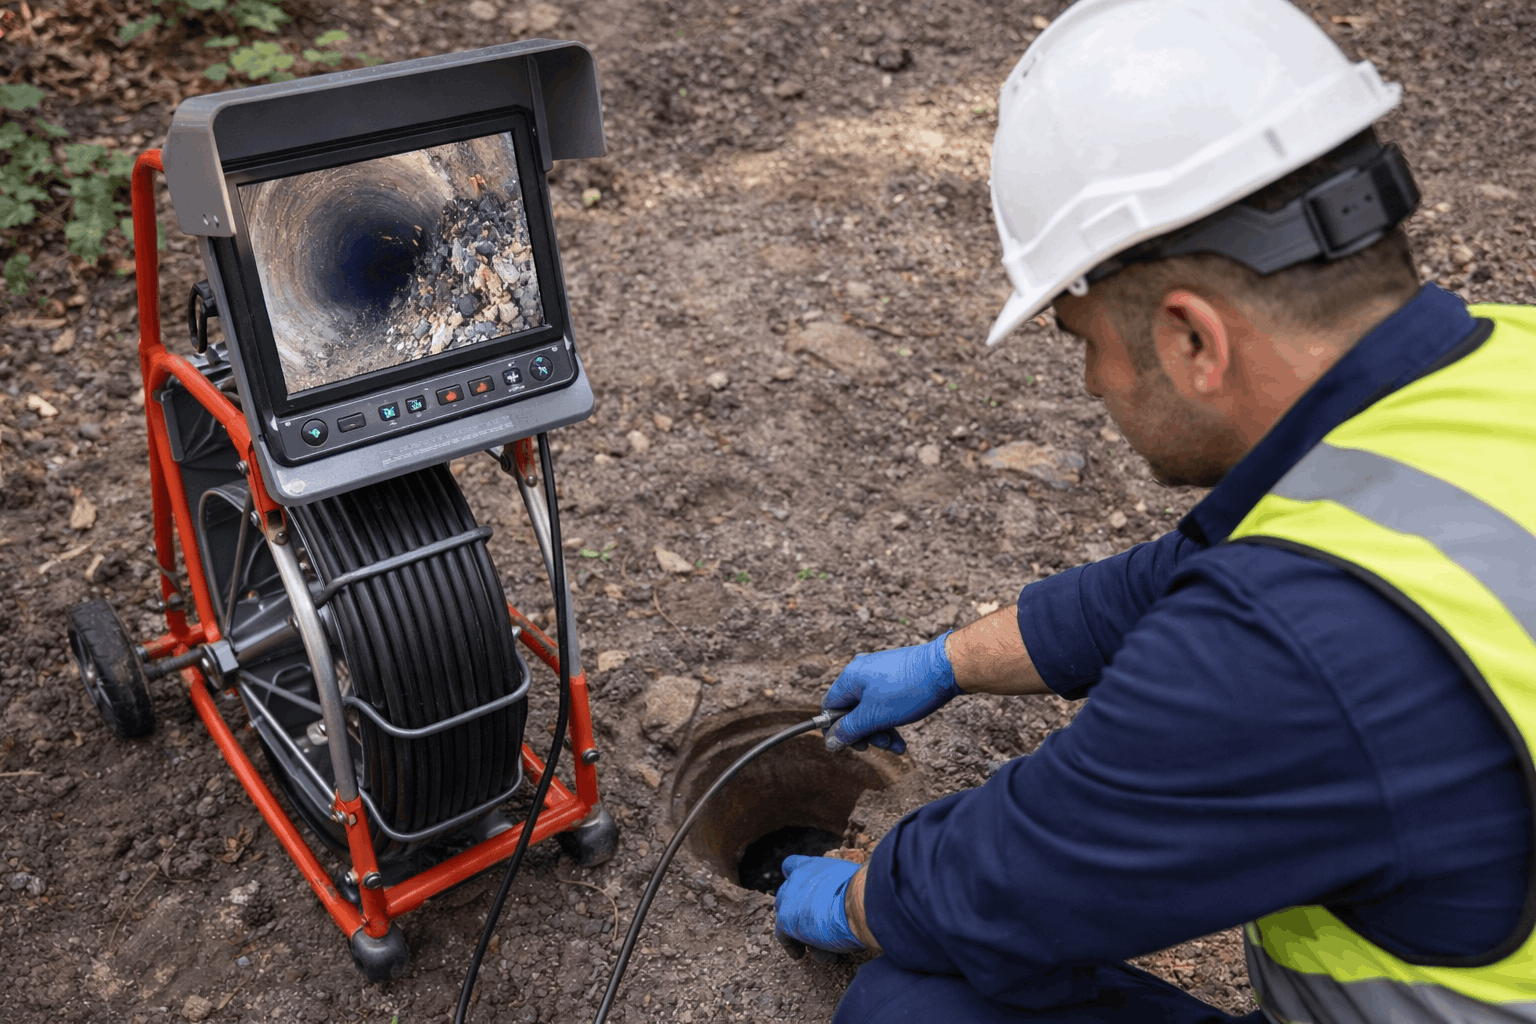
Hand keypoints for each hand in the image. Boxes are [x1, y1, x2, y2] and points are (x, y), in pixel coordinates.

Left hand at [774, 855, 864, 953]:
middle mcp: (797, 878)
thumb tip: (854, 896)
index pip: (793, 864)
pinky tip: (800, 954)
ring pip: (785, 917)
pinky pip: (785, 937)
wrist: (860, 902)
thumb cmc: (865, 893)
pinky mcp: (786, 920)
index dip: (795, 878)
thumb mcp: (854, 881)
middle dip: (797, 911)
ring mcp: (789, 898)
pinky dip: (793, 946)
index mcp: (814, 866)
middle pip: (785, 895)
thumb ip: (843, 886)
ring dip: (799, 932)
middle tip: (813, 926)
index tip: (799, 889)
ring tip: (819, 946)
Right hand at [822, 632, 958, 752]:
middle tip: (881, 745)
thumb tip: (830, 741)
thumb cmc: (909, 690)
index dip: (836, 729)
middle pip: (851, 710)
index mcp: (850, 678)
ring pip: (870, 709)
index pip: (830, 707)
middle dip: (865, 733)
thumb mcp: (875, 716)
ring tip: (897, 746)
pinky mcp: (896, 676)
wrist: (947, 668)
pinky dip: (890, 720)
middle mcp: (861, 672)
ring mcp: (879, 673)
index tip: (850, 745)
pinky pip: (885, 702)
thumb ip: (849, 730)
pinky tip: (902, 738)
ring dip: (880, 731)